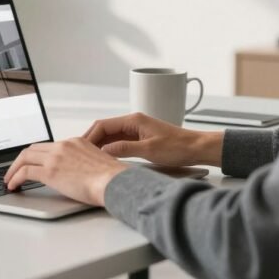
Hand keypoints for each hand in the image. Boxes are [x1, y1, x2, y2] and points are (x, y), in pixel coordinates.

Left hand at [3, 138, 128, 205]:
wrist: (115, 181)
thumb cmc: (112, 179)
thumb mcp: (97, 163)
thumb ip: (83, 163)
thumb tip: (77, 175)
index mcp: (75, 142)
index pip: (48, 146)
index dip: (36, 155)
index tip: (30, 163)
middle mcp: (63, 146)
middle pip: (33, 149)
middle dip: (21, 160)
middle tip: (14, 170)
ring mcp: (56, 157)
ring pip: (25, 157)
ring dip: (14, 169)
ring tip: (9, 180)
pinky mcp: (50, 171)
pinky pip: (25, 172)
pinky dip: (15, 178)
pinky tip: (13, 186)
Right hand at [83, 112, 222, 167]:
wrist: (196, 148)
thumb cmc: (177, 147)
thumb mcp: (149, 150)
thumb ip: (125, 149)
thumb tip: (104, 150)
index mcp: (134, 120)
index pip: (103, 125)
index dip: (90, 136)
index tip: (81, 148)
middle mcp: (133, 122)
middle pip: (105, 129)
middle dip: (92, 140)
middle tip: (81, 154)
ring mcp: (136, 130)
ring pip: (111, 136)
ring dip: (100, 145)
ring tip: (90, 158)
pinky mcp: (140, 138)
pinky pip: (120, 141)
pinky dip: (110, 148)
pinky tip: (106, 158)